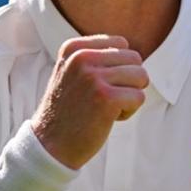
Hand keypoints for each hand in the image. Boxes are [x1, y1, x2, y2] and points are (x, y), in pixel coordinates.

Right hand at [30, 35, 148, 169]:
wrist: (49, 146)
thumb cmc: (69, 110)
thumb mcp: (72, 73)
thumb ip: (97, 58)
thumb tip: (134, 55)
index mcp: (74, 48)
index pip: (121, 44)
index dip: (118, 67)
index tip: (97, 85)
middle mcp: (82, 57)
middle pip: (135, 59)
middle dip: (127, 82)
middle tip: (104, 99)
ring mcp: (93, 77)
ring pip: (141, 76)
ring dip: (129, 96)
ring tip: (105, 108)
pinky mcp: (106, 97)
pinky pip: (139, 97)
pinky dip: (129, 111)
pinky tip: (108, 119)